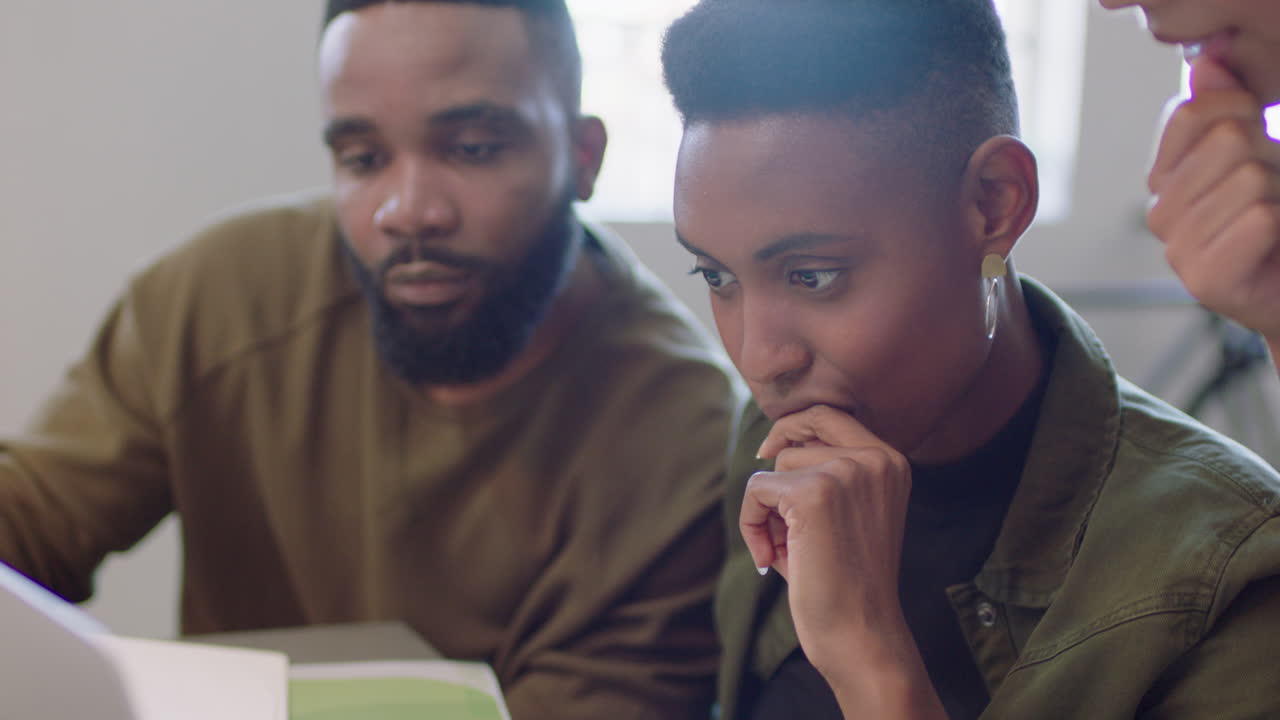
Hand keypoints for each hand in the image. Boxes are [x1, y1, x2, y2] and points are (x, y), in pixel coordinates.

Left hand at [741, 405, 913, 677]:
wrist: (860, 634)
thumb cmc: (845, 581)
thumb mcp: (845, 514)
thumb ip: (821, 475)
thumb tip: (770, 446)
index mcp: (890, 461)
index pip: (830, 415)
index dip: (792, 428)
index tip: (769, 452)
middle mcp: (875, 459)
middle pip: (796, 438)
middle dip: (777, 478)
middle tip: (776, 523)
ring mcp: (845, 472)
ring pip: (776, 466)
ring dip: (767, 509)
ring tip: (786, 550)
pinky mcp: (813, 493)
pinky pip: (756, 489)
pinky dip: (751, 524)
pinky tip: (771, 559)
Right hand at [1148, 56, 1279, 349]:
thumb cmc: (1276, 224)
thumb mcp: (1255, 153)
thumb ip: (1226, 107)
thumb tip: (1205, 65)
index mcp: (1164, 180)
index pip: (1189, 113)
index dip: (1240, 110)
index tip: (1258, 141)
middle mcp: (1160, 213)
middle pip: (1228, 139)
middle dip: (1271, 157)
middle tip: (1274, 194)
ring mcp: (1177, 250)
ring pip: (1249, 179)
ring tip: (1276, 224)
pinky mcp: (1203, 280)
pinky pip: (1258, 218)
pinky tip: (1274, 247)